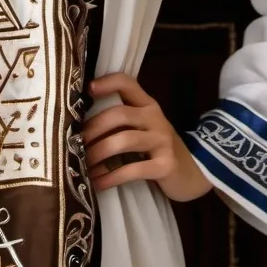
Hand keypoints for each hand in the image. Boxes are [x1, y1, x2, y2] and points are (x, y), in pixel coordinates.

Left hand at [83, 73, 211, 201]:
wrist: (192, 172)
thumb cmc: (156, 147)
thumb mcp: (143, 127)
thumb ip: (121, 120)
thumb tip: (78, 125)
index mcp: (147, 105)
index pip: (127, 83)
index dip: (107, 82)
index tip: (88, 90)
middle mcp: (155, 118)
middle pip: (119, 114)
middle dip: (93, 129)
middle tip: (74, 143)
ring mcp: (162, 141)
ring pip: (123, 141)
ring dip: (97, 153)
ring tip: (82, 165)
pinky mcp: (165, 165)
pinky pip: (132, 170)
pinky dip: (110, 177)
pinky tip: (97, 183)